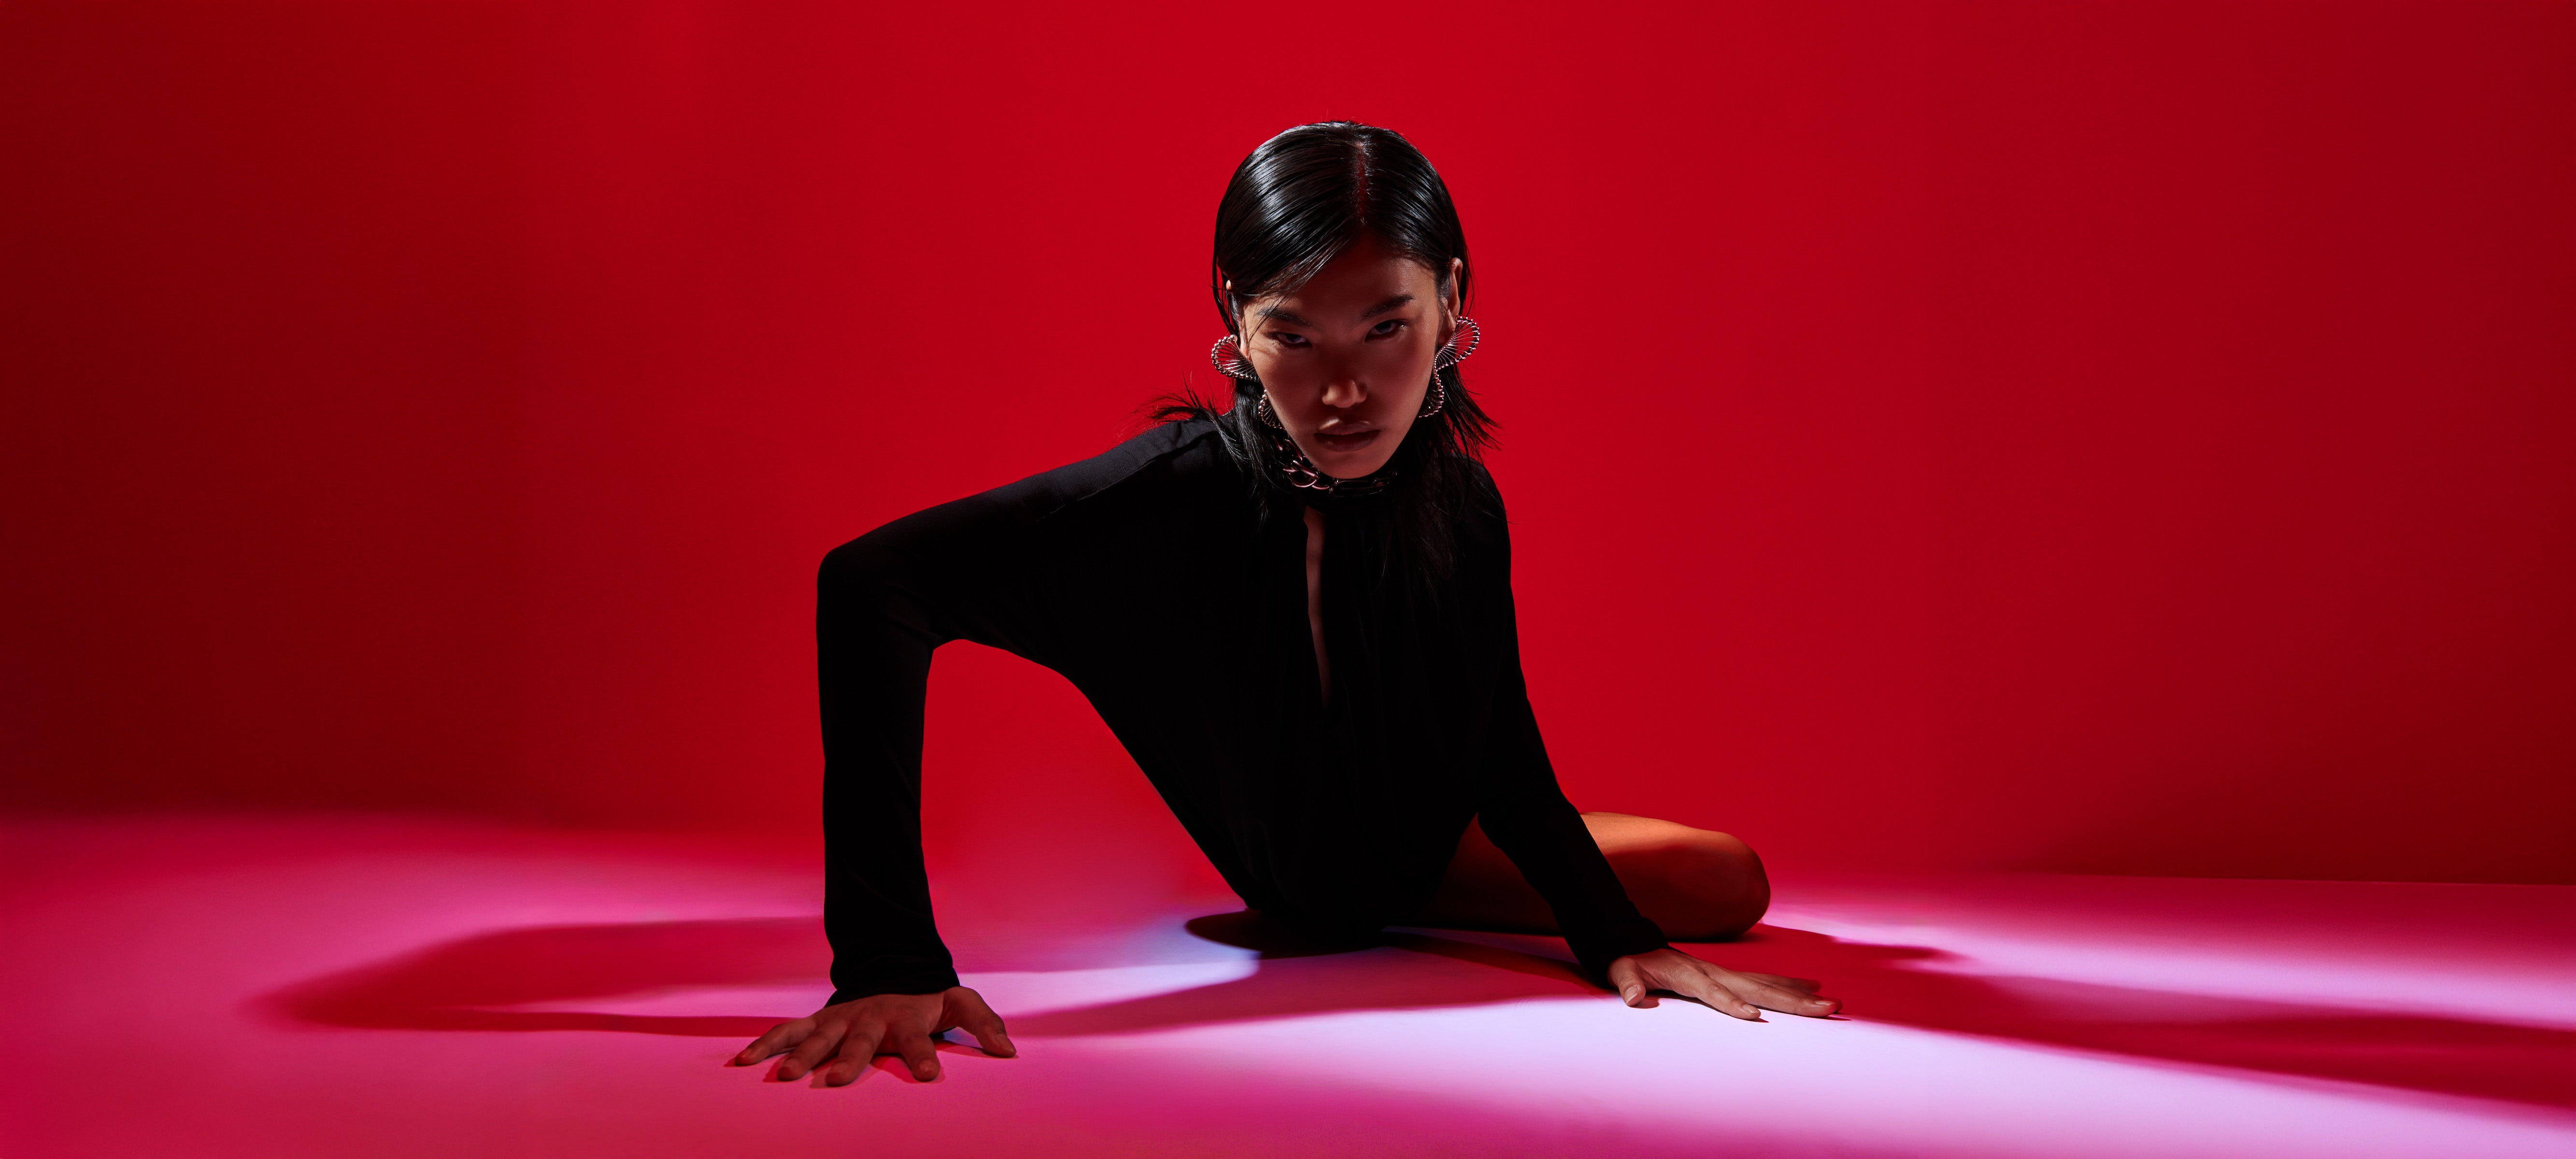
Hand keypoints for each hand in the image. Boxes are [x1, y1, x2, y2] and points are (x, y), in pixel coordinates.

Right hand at [730, 986, 1014, 1084]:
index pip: (916, 1040)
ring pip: (818, 1036)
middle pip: (859, 1040)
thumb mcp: (961, 1004)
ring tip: (785, 1077)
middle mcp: (870, 1018)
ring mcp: (840, 1018)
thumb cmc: (929, 1000)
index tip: (929, 1075)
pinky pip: (789, 1030)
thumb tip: (1009, 1053)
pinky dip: (767, 1043)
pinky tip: (744, 1061)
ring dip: (801, 1055)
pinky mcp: (819, 1020)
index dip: (923, 1056)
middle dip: (848, 1059)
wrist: (894, 973)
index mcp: (907, 1018)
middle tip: (838, 1081)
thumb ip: (984, 1024)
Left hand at [1606, 948, 1839, 1020]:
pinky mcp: (1730, 974)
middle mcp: (1715, 971)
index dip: (1732, 1005)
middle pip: (1756, 987)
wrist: (1636, 939)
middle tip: (1827, 1009)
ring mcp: (1726, 971)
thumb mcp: (1620, 970)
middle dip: (1792, 1001)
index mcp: (1689, 974)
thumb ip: (1627, 982)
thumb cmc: (1629, 960)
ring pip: (1768, 983)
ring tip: (1832, 1003)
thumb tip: (1632, 995)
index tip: (1755, 1017)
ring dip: (1801, 994)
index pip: (1714, 992)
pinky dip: (1790, 984)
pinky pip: (1765, 979)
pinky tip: (1813, 989)